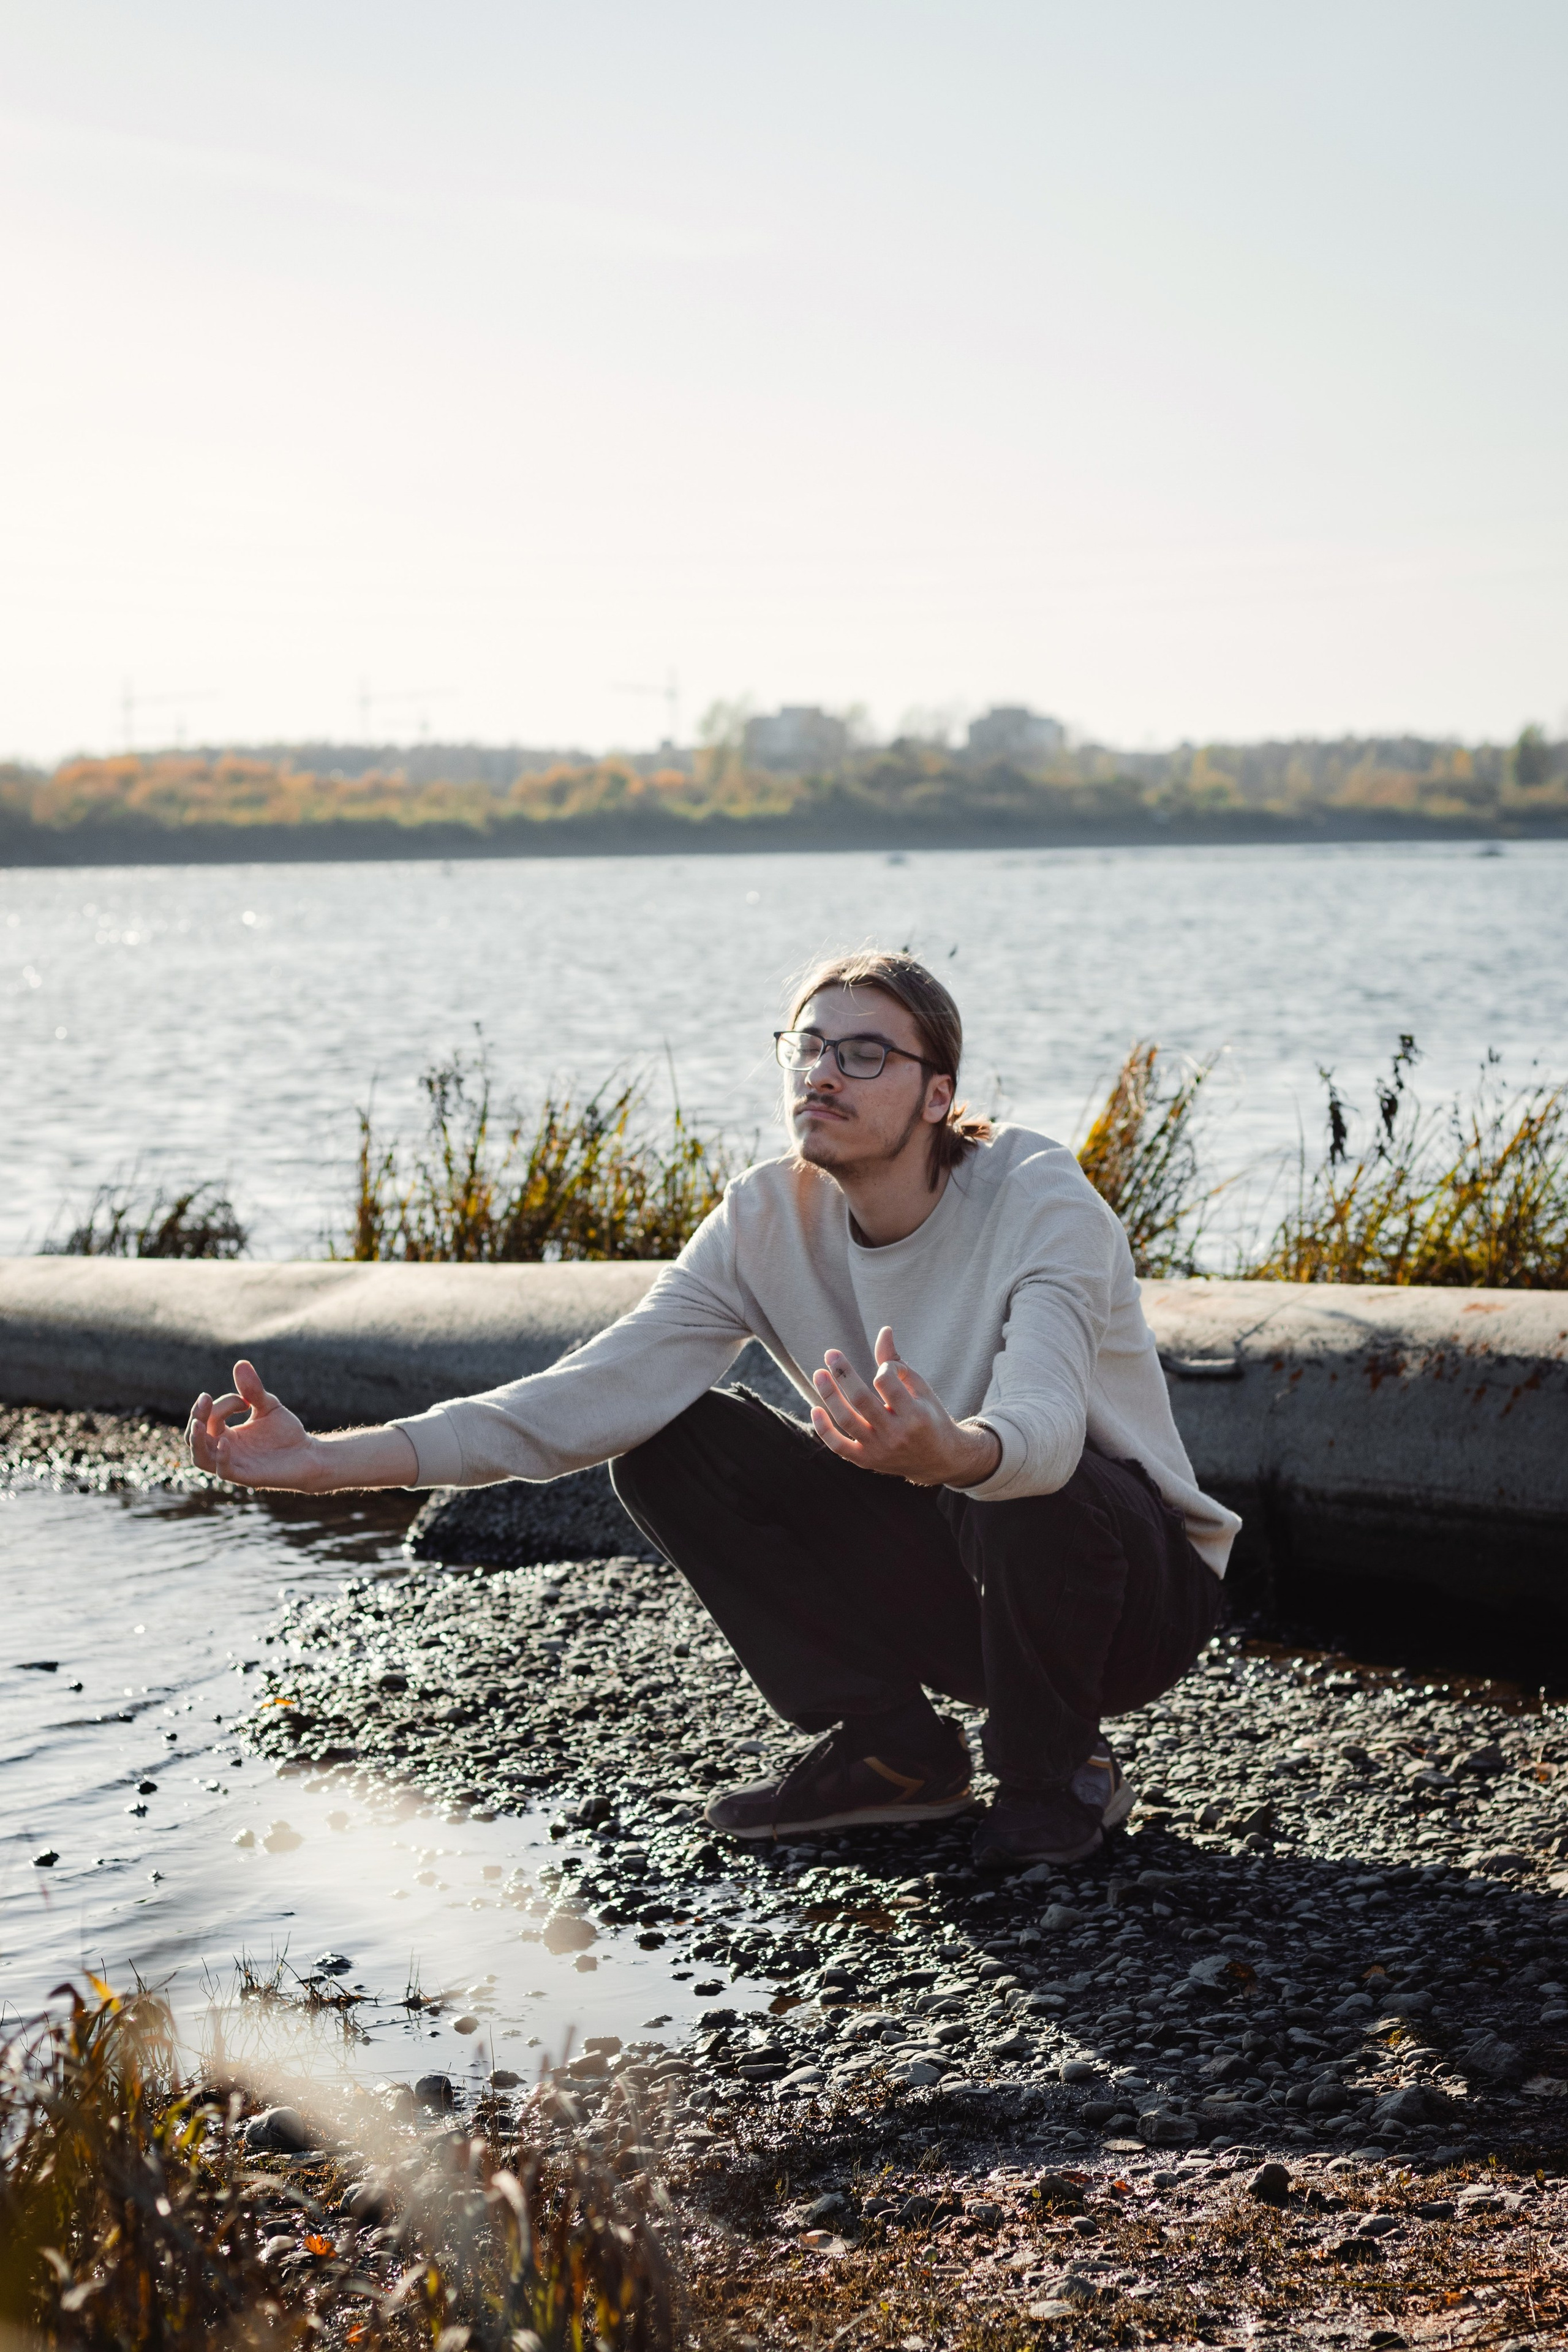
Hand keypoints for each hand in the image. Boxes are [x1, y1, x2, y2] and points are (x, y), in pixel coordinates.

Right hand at [187, 1359, 321, 1490]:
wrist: (309, 1455)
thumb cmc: (286, 1433)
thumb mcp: (268, 1406)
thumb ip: (253, 1389)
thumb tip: (240, 1363)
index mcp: (225, 1434)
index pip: (208, 1418)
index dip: (221, 1404)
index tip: (244, 1400)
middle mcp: (224, 1450)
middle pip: (194, 1437)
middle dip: (196, 1416)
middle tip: (205, 1399)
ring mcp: (233, 1464)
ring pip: (201, 1458)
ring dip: (196, 1441)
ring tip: (199, 1424)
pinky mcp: (247, 1476)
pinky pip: (224, 1471)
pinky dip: (221, 1458)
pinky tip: (225, 1442)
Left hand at [810, 1325, 1001, 1486]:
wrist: (939, 1460)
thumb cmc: (929, 1416)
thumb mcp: (919, 1388)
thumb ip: (896, 1362)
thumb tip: (884, 1330)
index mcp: (915, 1414)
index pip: (886, 1382)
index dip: (883, 1368)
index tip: (886, 1368)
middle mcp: (896, 1434)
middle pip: (860, 1399)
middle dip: (843, 1373)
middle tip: (831, 1354)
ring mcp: (879, 1450)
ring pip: (846, 1420)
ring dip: (829, 1394)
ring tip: (819, 1374)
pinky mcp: (866, 1461)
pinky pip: (838, 1446)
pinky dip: (823, 1428)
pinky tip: (815, 1408)